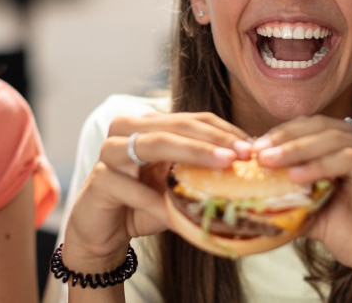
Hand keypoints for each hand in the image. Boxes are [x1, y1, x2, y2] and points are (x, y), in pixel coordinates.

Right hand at [62, 112, 249, 269]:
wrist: (103, 233)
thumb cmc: (143, 205)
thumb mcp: (176, 186)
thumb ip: (200, 174)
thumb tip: (248, 172)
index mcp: (149, 126)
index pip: (192, 120)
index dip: (223, 130)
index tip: (252, 148)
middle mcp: (127, 130)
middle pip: (176, 125)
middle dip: (213, 139)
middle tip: (242, 154)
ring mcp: (110, 152)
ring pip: (154, 143)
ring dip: (192, 153)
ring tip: (223, 164)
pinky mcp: (99, 179)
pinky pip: (132, 188)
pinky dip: (157, 202)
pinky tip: (177, 215)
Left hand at [253, 116, 351, 298]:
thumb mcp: (313, 211)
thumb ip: (289, 196)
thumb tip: (248, 190)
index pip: (312, 126)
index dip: (281, 133)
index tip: (252, 148)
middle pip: (321, 127)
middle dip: (285, 138)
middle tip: (257, 152)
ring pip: (334, 139)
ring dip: (297, 149)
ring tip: (270, 162)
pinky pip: (351, 159)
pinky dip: (321, 165)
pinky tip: (297, 176)